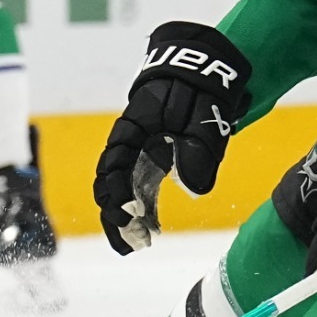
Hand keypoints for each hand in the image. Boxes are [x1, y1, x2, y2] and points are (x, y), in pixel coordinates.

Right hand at [92, 21, 251, 255]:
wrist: (206, 71)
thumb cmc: (202, 90)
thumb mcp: (203, 116)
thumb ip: (198, 149)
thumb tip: (193, 190)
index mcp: (133, 128)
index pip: (114, 164)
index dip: (118, 191)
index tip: (131, 214)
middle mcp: (130, 143)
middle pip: (110, 183)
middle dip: (115, 215)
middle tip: (131, 242)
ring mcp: (141, 154)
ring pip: (123, 191)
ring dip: (127, 218)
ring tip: (138, 245)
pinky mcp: (154, 162)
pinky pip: (140, 190)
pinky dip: (143, 211)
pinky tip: (152, 232)